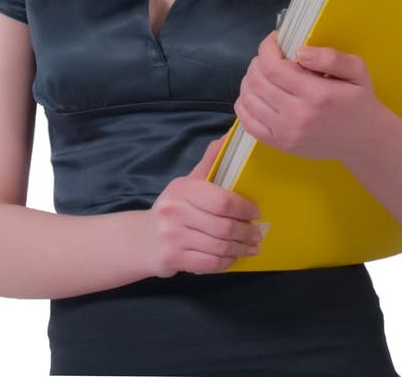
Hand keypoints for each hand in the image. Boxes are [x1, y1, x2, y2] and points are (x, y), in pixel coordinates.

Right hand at [146, 136, 263, 277]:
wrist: (143, 239)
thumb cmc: (174, 207)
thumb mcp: (188, 182)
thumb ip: (209, 162)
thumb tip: (229, 138)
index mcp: (183, 189)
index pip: (221, 201)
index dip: (243, 208)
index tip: (255, 213)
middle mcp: (175, 211)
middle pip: (223, 227)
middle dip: (246, 233)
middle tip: (257, 235)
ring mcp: (173, 237)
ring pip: (218, 247)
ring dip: (240, 249)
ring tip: (252, 248)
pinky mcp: (173, 259)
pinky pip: (209, 264)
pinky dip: (226, 262)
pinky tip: (233, 257)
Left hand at [234, 32, 377, 160]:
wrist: (360, 139)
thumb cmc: (357, 101)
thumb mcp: (357, 71)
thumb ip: (331, 57)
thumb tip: (300, 52)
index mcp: (317, 95)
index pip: (273, 67)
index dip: (266, 48)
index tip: (274, 40)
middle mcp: (298, 115)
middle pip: (257, 81)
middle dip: (258, 62)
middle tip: (270, 57)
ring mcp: (286, 133)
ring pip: (248, 99)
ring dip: (249, 80)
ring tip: (263, 73)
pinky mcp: (279, 144)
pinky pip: (247, 121)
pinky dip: (244, 103)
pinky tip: (256, 94)